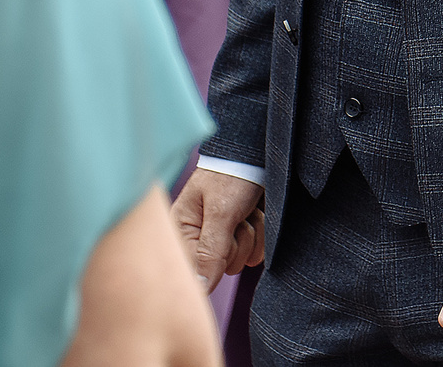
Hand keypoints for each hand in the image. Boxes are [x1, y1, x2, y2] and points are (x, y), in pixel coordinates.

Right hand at [171, 168, 264, 292]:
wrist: (258, 153)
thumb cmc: (232, 175)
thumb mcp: (221, 212)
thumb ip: (210, 252)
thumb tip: (198, 289)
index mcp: (180, 230)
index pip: (192, 271)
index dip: (212, 262)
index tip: (223, 238)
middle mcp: (197, 238)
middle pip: (222, 268)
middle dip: (237, 243)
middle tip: (236, 216)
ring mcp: (220, 238)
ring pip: (241, 262)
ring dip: (252, 235)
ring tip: (245, 209)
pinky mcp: (240, 236)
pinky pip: (256, 254)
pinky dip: (262, 234)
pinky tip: (255, 212)